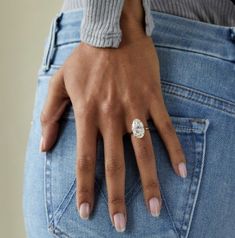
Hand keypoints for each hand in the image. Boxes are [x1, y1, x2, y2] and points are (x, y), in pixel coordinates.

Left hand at [40, 35, 186, 231]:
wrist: (113, 33)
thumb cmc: (86, 58)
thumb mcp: (60, 82)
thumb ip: (50, 114)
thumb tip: (45, 146)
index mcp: (88, 114)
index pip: (86, 159)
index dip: (85, 188)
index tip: (88, 211)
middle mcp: (112, 116)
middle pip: (115, 164)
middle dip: (118, 197)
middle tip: (121, 223)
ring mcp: (135, 108)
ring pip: (144, 152)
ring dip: (150, 182)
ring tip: (156, 207)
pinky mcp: (152, 99)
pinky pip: (166, 128)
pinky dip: (174, 150)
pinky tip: (181, 170)